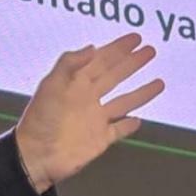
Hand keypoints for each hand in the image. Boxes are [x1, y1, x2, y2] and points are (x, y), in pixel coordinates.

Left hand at [13, 32, 164, 192]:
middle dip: (132, 63)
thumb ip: (69, 64)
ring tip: (159, 82)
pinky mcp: (100, 139)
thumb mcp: (51, 86)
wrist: (37, 157)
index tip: (135, 38)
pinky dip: (128, 125)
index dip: (117, 48)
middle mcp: (88, 98)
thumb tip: (92, 48)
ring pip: (123, 102)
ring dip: (140, 92)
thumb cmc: (40, 120)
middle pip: (115, 76)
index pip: (101, 60)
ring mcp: (95, 119)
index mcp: (76, 83)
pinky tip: (139, 120)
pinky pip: (118, 130)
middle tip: (150, 51)